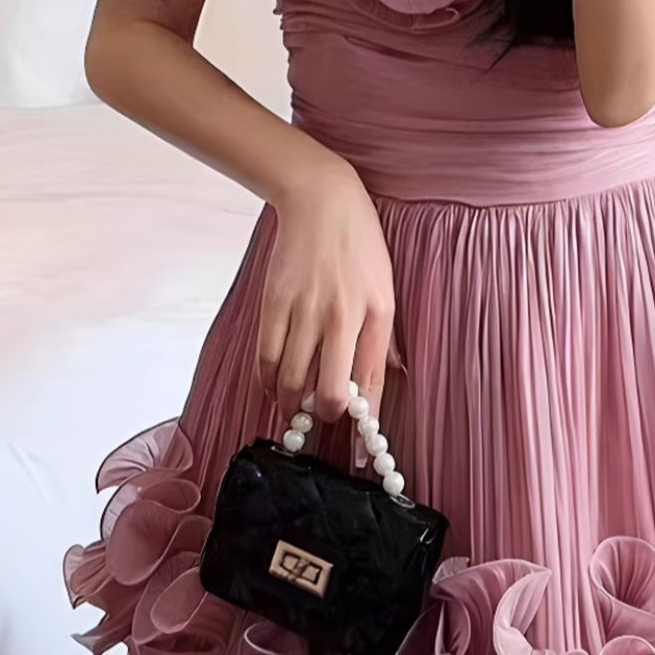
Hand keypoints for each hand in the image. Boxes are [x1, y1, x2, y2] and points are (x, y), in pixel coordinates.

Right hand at [255, 156, 396, 430]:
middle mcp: (341, 316)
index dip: (366, 427)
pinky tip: (274, 383)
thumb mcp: (386, 288)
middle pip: (329, 391)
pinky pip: (266, 357)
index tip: (362, 454)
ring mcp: (304, 310)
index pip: (372, 384)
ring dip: (292, 402)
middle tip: (322, 417)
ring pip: (292, 380)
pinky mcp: (273, 303)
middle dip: (325, 416)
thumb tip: (387, 377)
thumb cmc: (359, 245)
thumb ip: (384, 337)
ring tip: (295, 403)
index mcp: (377, 314)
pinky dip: (269, 379)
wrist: (321, 200)